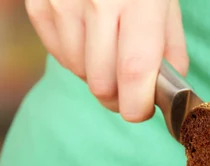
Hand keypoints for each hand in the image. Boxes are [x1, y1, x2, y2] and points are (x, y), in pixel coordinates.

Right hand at [25, 0, 188, 121]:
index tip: (142, 110)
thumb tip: (165, 90)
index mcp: (138, 2)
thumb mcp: (165, 1)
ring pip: (80, 74)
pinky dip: (76, 57)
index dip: (138, 106)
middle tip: (127, 86)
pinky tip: (87, 34)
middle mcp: (98, 3)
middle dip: (118, 96)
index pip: (134, 73)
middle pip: (102, 85)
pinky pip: (59, 57)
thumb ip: (169, 47)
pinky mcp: (40, 7)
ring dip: (96, 74)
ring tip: (107, 46)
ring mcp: (63, 5)